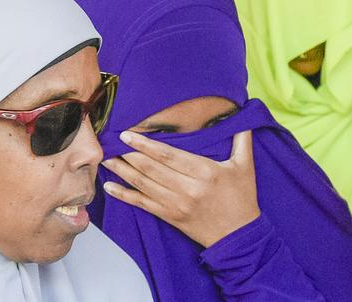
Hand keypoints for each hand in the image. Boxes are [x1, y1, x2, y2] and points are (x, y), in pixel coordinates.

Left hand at [102, 130, 258, 246]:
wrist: (239, 237)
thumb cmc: (242, 198)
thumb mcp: (246, 166)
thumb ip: (241, 138)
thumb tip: (241, 113)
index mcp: (205, 172)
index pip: (168, 155)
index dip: (145, 144)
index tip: (127, 134)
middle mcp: (188, 189)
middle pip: (151, 169)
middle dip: (128, 154)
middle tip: (109, 142)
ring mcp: (176, 205)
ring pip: (143, 185)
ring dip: (121, 171)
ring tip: (105, 159)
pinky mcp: (170, 217)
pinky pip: (142, 204)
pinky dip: (124, 195)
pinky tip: (109, 187)